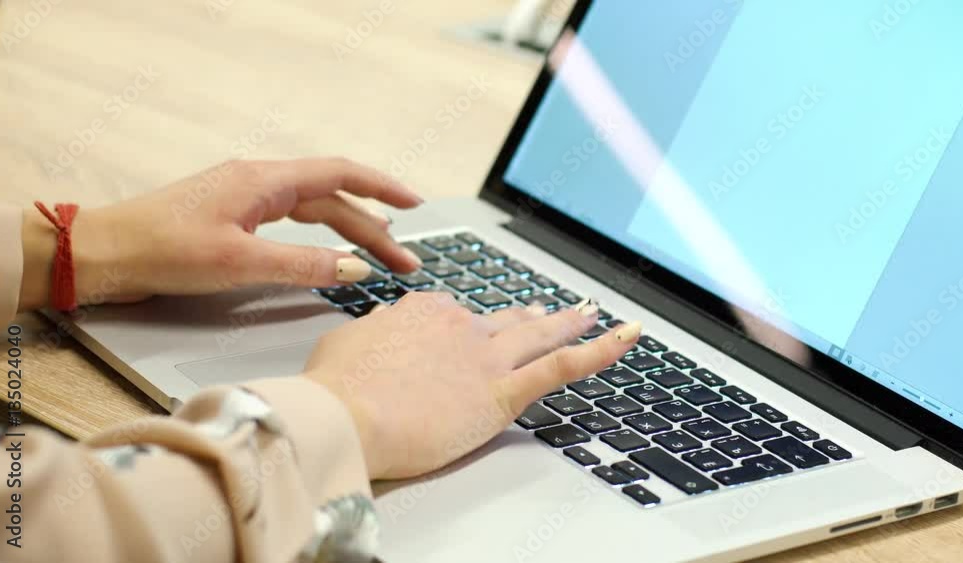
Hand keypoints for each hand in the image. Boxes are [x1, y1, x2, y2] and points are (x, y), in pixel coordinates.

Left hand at [19, 158, 422, 309]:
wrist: (102, 256)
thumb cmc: (159, 250)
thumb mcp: (239, 261)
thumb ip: (302, 265)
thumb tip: (354, 269)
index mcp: (262, 181)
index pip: (339, 175)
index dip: (382, 188)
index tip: (415, 204)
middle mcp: (258, 184)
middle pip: (331, 200)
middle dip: (373, 229)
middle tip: (404, 261)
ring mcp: (244, 201)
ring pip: (312, 214)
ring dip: (348, 235)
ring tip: (380, 258)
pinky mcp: (232, 222)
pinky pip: (290, 225)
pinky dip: (318, 241)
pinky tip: (328, 256)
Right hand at [302, 292, 642, 479]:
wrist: (343, 415)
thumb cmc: (335, 388)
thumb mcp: (344, 345)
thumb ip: (372, 332)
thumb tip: (380, 326)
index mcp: (422, 313)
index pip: (455, 316)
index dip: (467, 328)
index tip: (468, 337)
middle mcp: (460, 326)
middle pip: (505, 319)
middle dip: (529, 315)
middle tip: (548, 311)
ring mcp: (486, 356)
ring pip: (542, 333)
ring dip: (572, 321)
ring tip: (592, 313)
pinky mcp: (503, 391)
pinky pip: (564, 365)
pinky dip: (602, 350)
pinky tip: (628, 338)